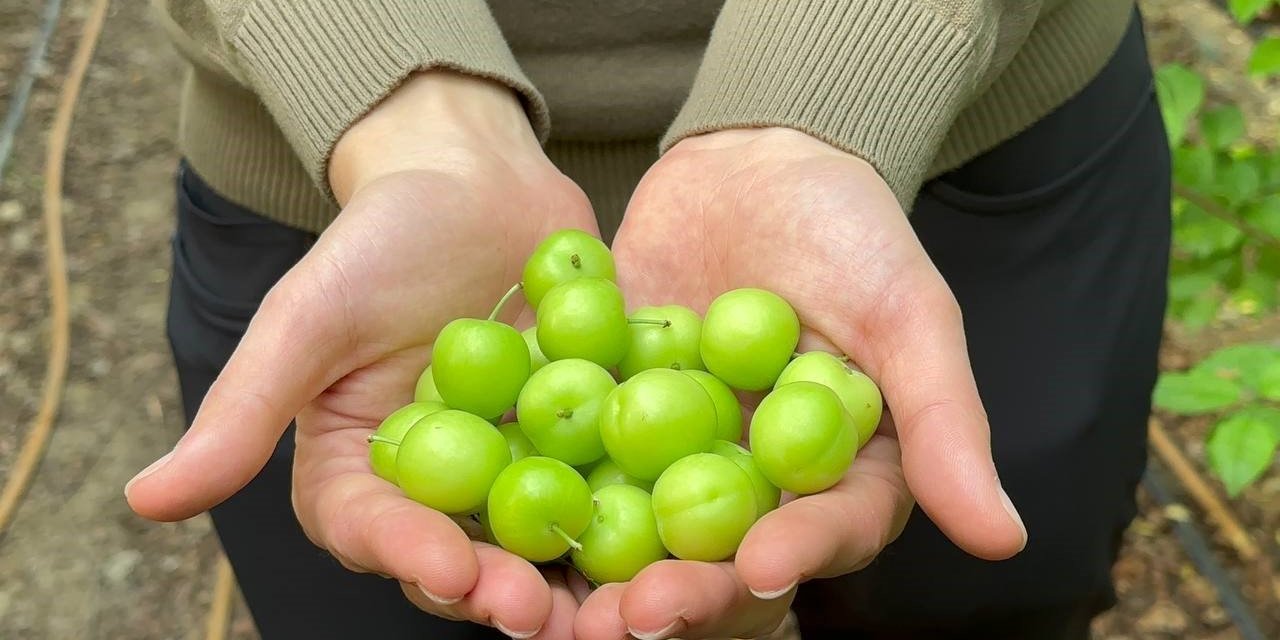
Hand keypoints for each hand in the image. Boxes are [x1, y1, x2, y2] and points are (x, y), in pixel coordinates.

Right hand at [125, 71, 593, 638]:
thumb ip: (244, 410)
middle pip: (465, 556)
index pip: (374, 532)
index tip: (447, 572)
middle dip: (499, 590)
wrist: (475, 181)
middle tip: (537, 612)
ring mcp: (519, 466)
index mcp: (363, 472)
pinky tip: (675, 529)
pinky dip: (640, 505)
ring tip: (611, 603)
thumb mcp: (306, 319)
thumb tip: (144, 500)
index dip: (407, 558)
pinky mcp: (585, 437)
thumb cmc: (379, 239)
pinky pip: (614, 478)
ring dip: (575, 574)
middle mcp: (442, 486)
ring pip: (544, 536)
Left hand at [575, 128, 1027, 639]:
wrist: (754, 162)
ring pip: (637, 526)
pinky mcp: (607, 414)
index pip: (822, 530)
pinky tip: (493, 512)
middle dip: (681, 590)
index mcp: (835, 472)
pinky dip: (539, 483)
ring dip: (598, 570)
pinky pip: (573, 455)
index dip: (795, 554)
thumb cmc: (852, 230)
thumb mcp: (908, 314)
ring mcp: (673, 453)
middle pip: (719, 554)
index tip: (760, 570)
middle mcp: (752, 480)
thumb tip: (1002, 537)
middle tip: (634, 617)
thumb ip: (943, 421)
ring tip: (557, 605)